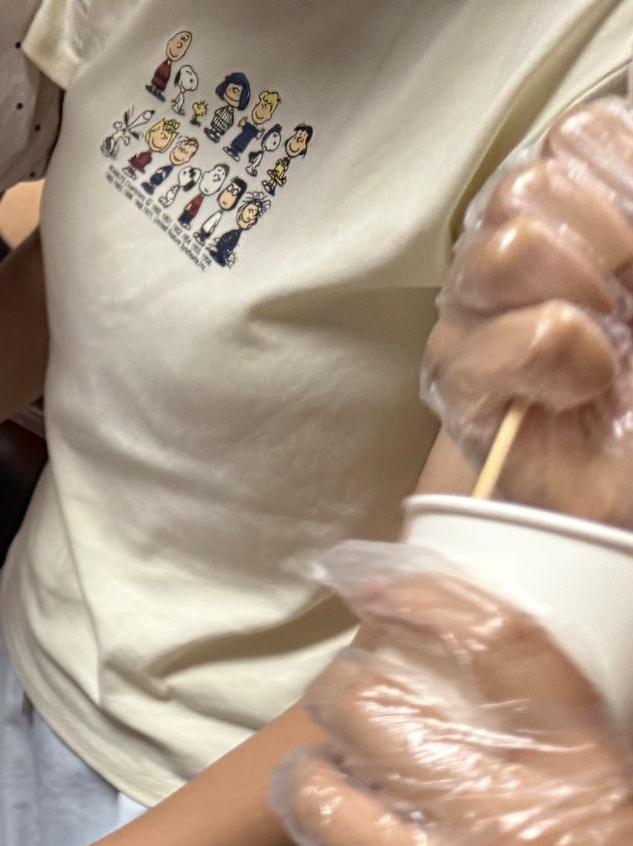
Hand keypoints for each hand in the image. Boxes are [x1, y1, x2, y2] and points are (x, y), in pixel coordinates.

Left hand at [275, 564, 632, 845]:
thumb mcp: (627, 813)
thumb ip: (568, 756)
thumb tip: (491, 694)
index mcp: (582, 768)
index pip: (495, 643)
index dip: (417, 594)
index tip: (362, 574)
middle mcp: (503, 819)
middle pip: (366, 709)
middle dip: (340, 695)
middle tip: (348, 706)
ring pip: (316, 798)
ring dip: (314, 784)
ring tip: (335, 789)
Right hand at [424, 97, 632, 524]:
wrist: (631, 489)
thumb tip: (616, 128)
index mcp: (586, 217)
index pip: (580, 133)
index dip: (620, 169)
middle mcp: (524, 259)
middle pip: (527, 182)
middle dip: (602, 235)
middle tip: (629, 297)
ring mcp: (480, 319)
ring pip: (501, 250)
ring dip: (574, 297)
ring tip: (609, 345)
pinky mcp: (457, 384)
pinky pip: (498, 339)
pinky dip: (558, 360)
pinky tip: (585, 388)